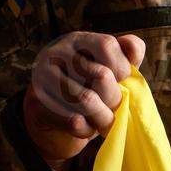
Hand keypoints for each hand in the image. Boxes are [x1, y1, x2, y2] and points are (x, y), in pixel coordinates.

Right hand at [23, 32, 145, 170]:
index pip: (107, 45)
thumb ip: (128, 57)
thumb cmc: (89, 91)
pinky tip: (84, 126)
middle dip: (114, 99)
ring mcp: (43, 77)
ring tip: (102, 120)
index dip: (122, 68)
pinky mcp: (37, 103)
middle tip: (111, 107)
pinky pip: (74, 121)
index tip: (120, 81)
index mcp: (78, 40)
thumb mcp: (112, 71)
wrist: (52, 118)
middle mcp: (57, 53)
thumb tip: (132, 45)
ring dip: (102, 118)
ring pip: (87, 101)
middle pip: (101, 76)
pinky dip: (86, 130)